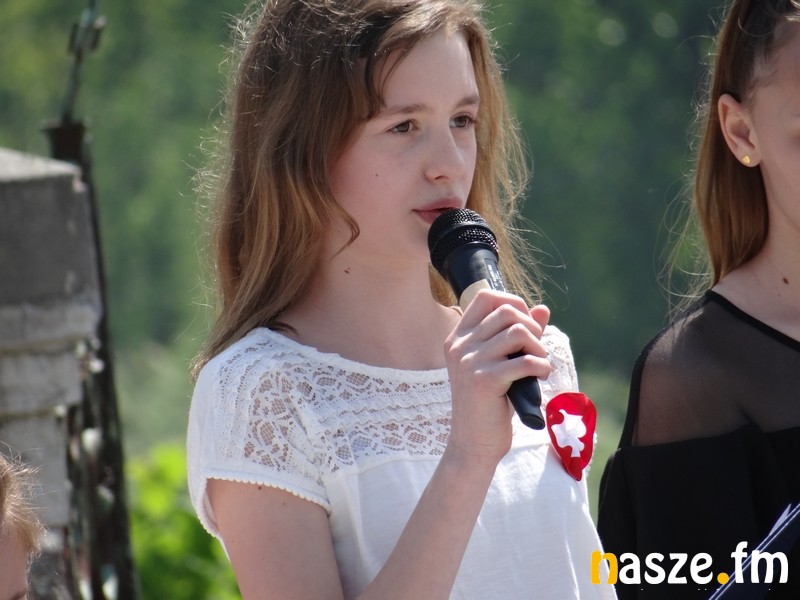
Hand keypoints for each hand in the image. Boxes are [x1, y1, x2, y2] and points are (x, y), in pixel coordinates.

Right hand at [443, 289, 550, 463]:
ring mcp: (470, 362)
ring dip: (538, 346)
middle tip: (536, 350)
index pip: (485, 296)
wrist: (474, 444)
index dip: (513, 302)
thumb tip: (543, 309)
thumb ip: (519, 336)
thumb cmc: (489, 404)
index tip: (526, 324)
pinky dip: (542, 366)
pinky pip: (525, 360)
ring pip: (518, 332)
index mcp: (457, 338)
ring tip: (540, 364)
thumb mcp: (501, 364)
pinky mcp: (485, 381)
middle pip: (506, 311)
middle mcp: (459, 346)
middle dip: (532, 327)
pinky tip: (541, 376)